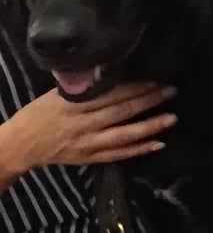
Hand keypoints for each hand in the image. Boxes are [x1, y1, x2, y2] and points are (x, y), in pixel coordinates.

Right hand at [3, 81, 176, 171]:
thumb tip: (109, 74)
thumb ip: (82, 89)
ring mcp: (88, 143)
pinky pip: (119, 154)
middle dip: (149, 101)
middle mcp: (83, 124)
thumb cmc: (39, 114)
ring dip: (150, 126)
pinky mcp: (90, 158)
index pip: (110, 94)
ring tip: (171, 117)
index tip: (155, 80)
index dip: (134, 87)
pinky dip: (139, 149)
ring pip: (124, 135)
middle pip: (121, 111)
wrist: (22, 144)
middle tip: (171, 91)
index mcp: (74, 104)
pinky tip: (158, 143)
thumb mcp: (56, 95)